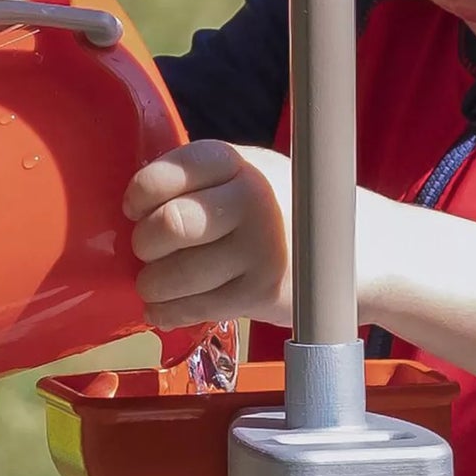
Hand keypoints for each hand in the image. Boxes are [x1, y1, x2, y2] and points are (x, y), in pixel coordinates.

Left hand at [124, 143, 293, 328]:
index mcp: (238, 163)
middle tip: (148, 249)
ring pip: (177, 274)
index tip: (135, 208)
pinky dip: (166, 312)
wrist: (345, 253)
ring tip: (154, 283)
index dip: (143, 191)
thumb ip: (197, 184)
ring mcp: (260, 249)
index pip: (176, 170)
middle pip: (173, 224)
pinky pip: (193, 309)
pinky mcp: (260, 293)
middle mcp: (253, 200)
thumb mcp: (243, 178)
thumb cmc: (273, 212)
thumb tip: (131, 213)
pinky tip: (163, 307)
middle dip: (146, 242)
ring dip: (152, 284)